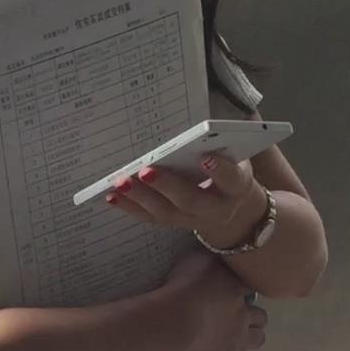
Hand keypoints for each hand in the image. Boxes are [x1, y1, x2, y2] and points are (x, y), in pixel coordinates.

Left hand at [108, 153, 268, 251]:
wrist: (231, 210)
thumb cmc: (229, 172)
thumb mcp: (235, 156)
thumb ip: (220, 145)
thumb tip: (195, 128)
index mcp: (237, 187)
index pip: (231, 180)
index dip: (220, 171)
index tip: (205, 157)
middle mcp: (216, 208)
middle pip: (191, 200)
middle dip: (167, 186)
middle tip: (145, 171)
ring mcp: (193, 220)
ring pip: (166, 212)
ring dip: (141, 197)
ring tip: (121, 183)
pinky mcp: (174, 223)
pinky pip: (150, 217)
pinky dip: (130, 206)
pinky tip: (112, 195)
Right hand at [162, 250, 266, 350]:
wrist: (176, 318)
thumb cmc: (184, 286)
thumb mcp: (199, 259)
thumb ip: (212, 256)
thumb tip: (219, 249)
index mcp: (238, 288)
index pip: (251, 287)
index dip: (244, 290)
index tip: (235, 290)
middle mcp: (244, 314)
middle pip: (262, 317)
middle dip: (254, 316)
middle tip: (239, 316)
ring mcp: (239, 338)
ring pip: (259, 339)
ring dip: (252, 337)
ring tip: (239, 337)